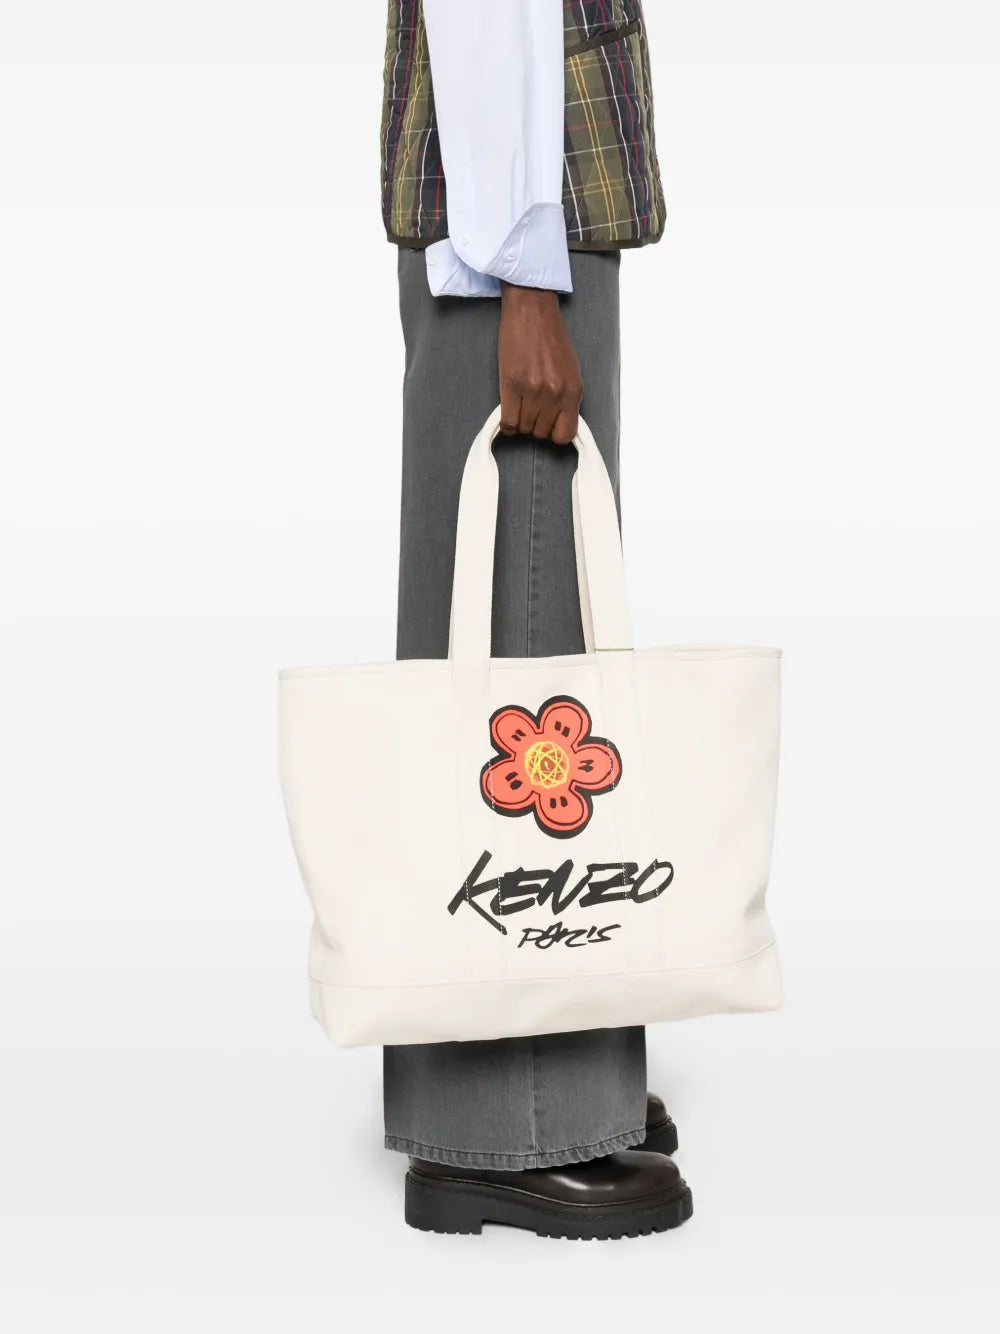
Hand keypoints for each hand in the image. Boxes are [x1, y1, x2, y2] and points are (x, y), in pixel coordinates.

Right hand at [498, 282, 582, 444]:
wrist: (532, 309)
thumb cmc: (551, 336)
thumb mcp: (570, 369)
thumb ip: (566, 396)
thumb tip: (558, 419)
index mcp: (573, 390)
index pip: (565, 433)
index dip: (554, 434)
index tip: (548, 426)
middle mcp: (555, 394)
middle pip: (542, 432)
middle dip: (535, 426)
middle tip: (530, 412)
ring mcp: (533, 390)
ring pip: (525, 428)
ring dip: (520, 422)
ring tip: (519, 407)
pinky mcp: (511, 384)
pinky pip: (509, 421)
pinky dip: (507, 424)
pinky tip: (507, 415)